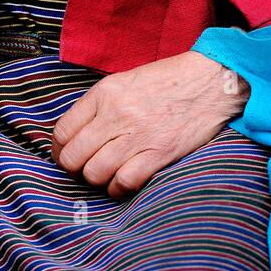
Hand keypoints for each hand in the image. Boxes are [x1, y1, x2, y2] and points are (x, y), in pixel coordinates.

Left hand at [51, 51, 250, 200]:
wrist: (211, 81)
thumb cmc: (169, 81)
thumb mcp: (126, 81)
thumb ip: (100, 106)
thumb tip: (77, 135)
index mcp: (105, 93)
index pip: (63, 131)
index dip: (59, 150)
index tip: (66, 156)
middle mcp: (116, 114)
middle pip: (73, 157)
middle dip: (74, 169)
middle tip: (85, 169)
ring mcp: (136, 135)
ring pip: (94, 173)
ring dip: (97, 180)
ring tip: (106, 175)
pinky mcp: (158, 154)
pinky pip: (123, 182)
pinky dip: (118, 188)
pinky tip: (123, 182)